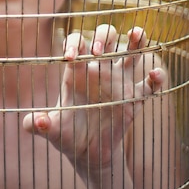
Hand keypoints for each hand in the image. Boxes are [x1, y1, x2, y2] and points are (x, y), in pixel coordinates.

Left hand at [23, 25, 164, 173]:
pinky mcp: (134, 99)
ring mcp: (118, 82)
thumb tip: (32, 123)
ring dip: (136, 40)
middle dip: (103, 37)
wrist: (88, 155)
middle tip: (98, 53)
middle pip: (105, 37)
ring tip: (136, 33)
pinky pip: (149, 85)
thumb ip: (38, 125)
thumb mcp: (52, 130)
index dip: (74, 43)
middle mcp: (99, 71)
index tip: (70, 58)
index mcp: (77, 72)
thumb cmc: (67, 136)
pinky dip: (155, 78)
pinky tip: (154, 75)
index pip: (77, 43)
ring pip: (132, 52)